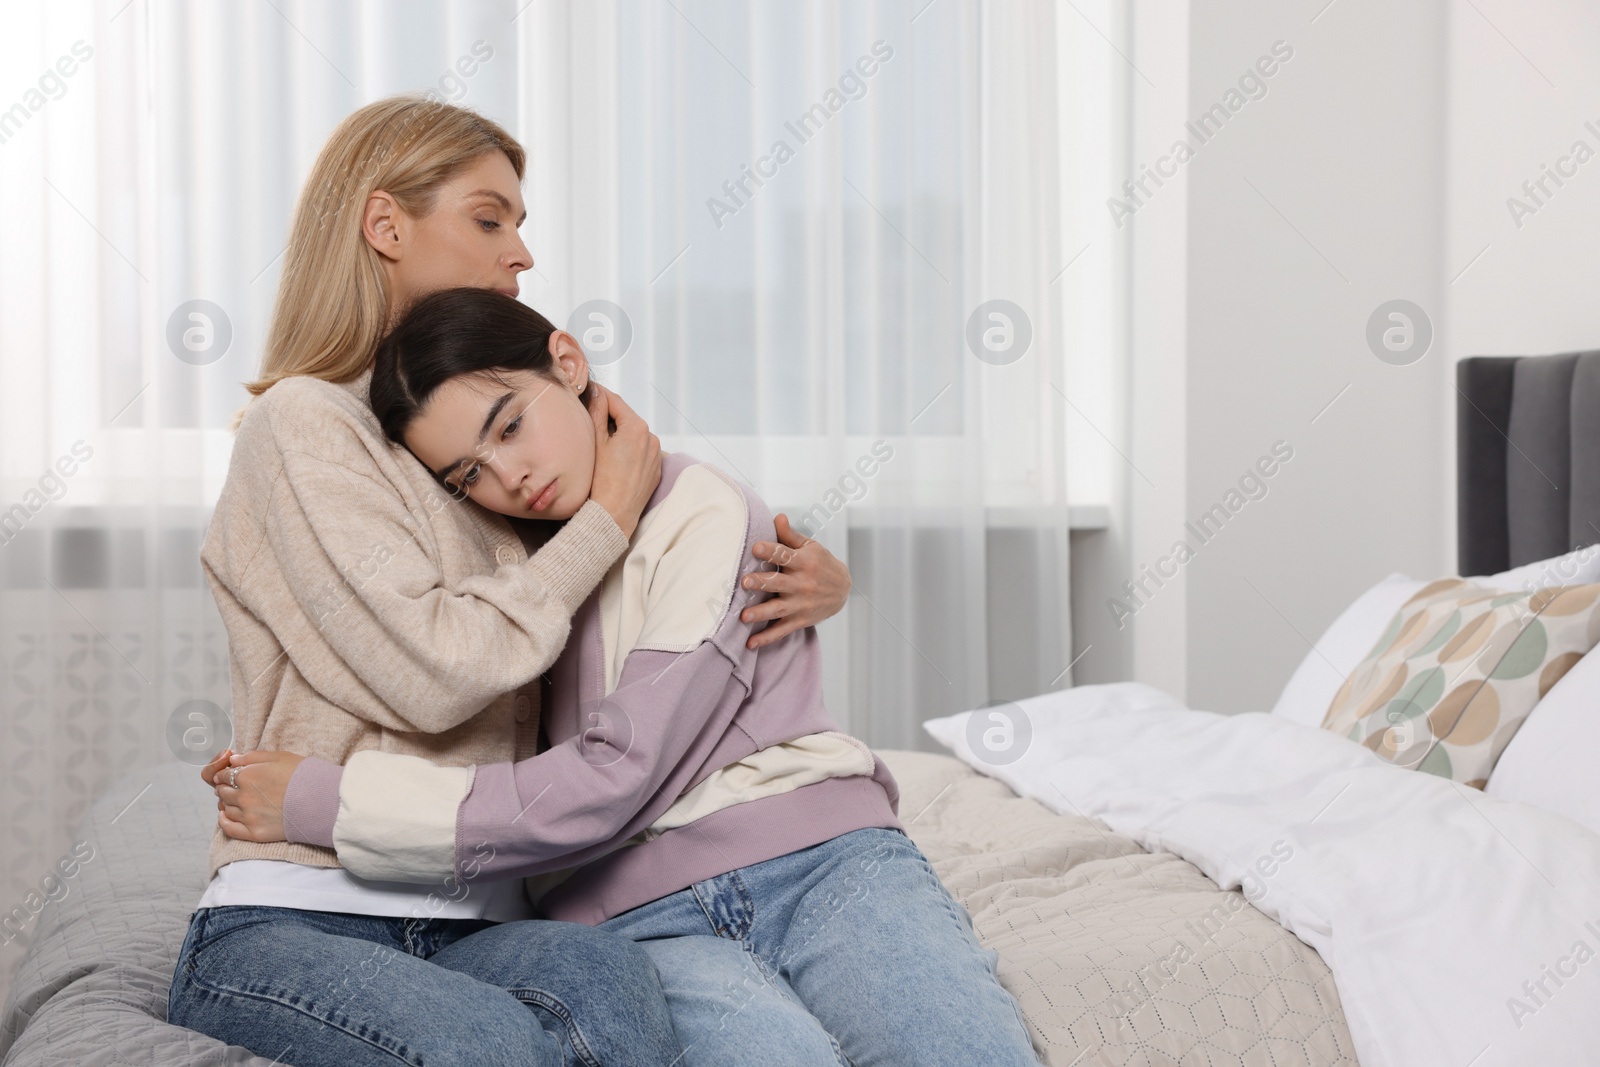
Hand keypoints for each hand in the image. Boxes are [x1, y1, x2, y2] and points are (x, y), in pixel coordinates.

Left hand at [211, 750, 304, 842]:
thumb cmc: (304, 775)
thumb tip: (233, 759)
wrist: (322, 800)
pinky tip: (224, 817)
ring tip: (236, 800)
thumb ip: (253, 757)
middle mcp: (243, 797)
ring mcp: (248, 816)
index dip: (225, 773)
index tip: (230, 774)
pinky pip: (229, 829)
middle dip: (225, 787)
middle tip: (233, 787)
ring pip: (225, 808)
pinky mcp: (255, 833)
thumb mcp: (280, 756)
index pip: (223, 774)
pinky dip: (223, 822)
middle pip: (222, 792)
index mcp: (247, 776)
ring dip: (227, 803)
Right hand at [587, 383, 660, 539]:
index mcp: (637, 428)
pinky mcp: (655, 469)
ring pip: (634, 435)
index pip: (615, 401)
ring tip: (601, 441)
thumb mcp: (596, 442)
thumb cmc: (602, 481)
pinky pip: (641, 452)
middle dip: (610, 416)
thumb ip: (597, 412)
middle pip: (626, 418)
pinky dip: (629, 449)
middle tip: (590, 417)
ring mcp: (656, 455)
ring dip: (619, 433)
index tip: (588, 390)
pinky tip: (614, 459)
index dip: (599, 394)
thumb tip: (596, 392)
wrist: (614, 514)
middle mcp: (652, 438)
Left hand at [740, 514, 851, 648]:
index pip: (786, 555)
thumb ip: (790, 536)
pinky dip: (767, 638)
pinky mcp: (800, 620)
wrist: (844, 591)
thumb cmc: (822, 564)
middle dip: (762, 583)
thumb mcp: (810, 547)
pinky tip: (751, 643)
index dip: (771, 550)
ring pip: (779, 609)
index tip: (756, 547)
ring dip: (761, 613)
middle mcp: (803, 584)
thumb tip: (776, 517)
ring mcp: (801, 604)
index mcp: (805, 562)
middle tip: (745, 582)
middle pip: (779, 583)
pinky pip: (782, 630)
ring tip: (744, 616)